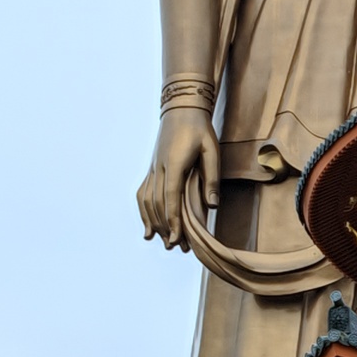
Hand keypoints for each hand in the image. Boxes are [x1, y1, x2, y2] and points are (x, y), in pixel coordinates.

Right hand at [137, 109, 218, 248]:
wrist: (181, 109)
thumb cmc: (200, 130)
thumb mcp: (211, 150)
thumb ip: (211, 178)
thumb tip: (213, 206)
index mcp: (174, 165)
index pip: (170, 199)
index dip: (172, 221)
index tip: (176, 239)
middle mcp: (159, 168)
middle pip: (158, 204)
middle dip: (165, 227)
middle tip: (175, 247)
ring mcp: (152, 168)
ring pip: (147, 200)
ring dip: (153, 222)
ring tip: (161, 240)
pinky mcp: (152, 168)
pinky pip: (143, 192)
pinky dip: (143, 210)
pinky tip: (147, 224)